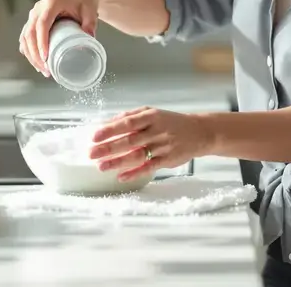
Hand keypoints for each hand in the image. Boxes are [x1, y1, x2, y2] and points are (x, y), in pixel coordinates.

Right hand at [18, 0, 99, 75]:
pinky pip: (26, 37)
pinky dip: (28, 50)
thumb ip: (90, 23)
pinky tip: (35, 62)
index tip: (45, 57)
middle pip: (30, 33)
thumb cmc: (84, 0)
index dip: (42, 41)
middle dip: (35, 54)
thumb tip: (90, 39)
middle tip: (46, 70)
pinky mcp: (33, 21)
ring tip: (43, 70)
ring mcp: (34, 14)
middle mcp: (38, 8)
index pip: (42, 24)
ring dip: (31, 55)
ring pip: (25, 37)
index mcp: (51, 3)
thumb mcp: (89, 11)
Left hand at [88, 107, 214, 180]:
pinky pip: (149, 167)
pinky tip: (121, 176)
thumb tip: (107, 123)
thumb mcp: (151, 112)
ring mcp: (163, 146)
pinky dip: (135, 173)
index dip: (110, 130)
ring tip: (101, 167)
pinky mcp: (168, 160)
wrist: (199, 132)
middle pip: (129, 140)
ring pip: (138, 155)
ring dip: (118, 162)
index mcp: (151, 117)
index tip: (94, 136)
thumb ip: (130, 117)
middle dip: (109, 148)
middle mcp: (157, 131)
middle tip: (91, 154)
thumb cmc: (170, 121)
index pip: (127, 123)